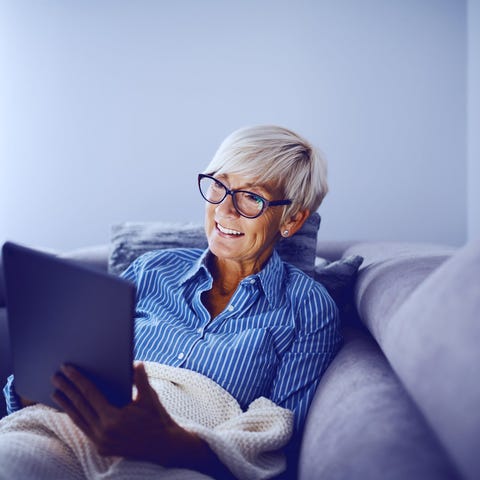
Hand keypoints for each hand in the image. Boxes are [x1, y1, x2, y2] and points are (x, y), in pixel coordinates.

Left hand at [51, 362, 187, 464]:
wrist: (164, 446)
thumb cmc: (157, 419)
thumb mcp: (150, 397)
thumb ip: (140, 379)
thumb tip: (135, 363)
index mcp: (114, 419)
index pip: (90, 395)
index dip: (78, 380)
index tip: (67, 369)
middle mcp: (104, 433)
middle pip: (80, 406)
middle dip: (67, 390)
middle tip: (56, 377)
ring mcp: (101, 443)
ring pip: (79, 420)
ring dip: (67, 405)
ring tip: (56, 392)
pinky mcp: (102, 448)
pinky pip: (85, 429)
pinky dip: (77, 417)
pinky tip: (71, 409)